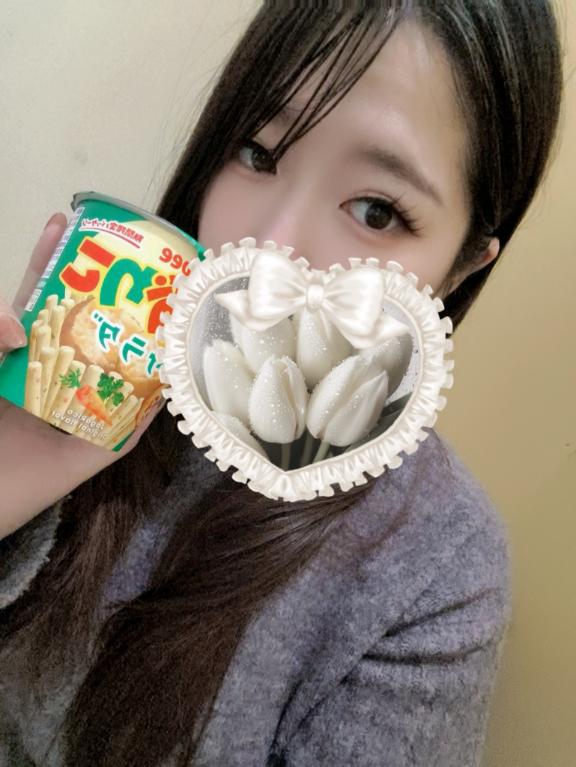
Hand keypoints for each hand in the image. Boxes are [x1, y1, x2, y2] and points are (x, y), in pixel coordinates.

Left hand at [0, 213, 164, 537]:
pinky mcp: (101, 447)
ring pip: (121, 368)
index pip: (43, 298)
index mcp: (25, 354)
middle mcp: (58, 376)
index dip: (55, 260)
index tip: (67, 222)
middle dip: (113, 291)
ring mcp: (82, 411)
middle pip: (91, 325)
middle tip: (135, 257)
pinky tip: (173, 368)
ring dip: (146, 340)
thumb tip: (21, 320)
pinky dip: (156, 397)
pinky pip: (135, 422)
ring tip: (167, 302)